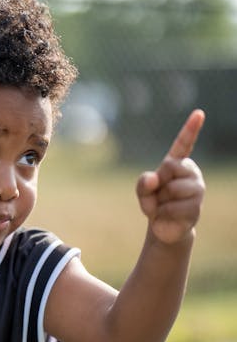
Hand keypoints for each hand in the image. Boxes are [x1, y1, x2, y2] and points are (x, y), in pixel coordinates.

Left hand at [136, 109, 205, 244]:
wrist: (164, 227)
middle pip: (170, 166)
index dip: (191, 129)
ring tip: (165, 206)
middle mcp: (191, 174)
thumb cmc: (155, 204)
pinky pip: (172, 207)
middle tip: (160, 195)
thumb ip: (142, 182)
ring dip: (160, 201)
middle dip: (159, 183)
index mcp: (178, 164)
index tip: (199, 113)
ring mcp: (196, 190)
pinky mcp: (196, 208)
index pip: (184, 144)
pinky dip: (163, 214)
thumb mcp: (142, 191)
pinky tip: (168, 216)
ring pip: (172, 188)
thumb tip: (153, 179)